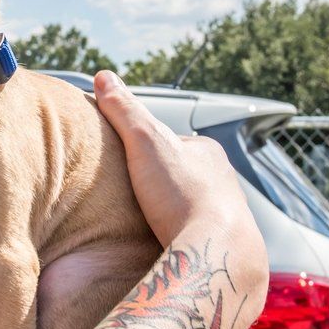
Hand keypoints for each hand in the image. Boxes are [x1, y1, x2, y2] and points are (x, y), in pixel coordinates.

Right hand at [93, 70, 264, 265]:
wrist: (215, 253)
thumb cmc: (182, 195)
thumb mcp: (144, 141)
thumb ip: (124, 110)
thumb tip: (103, 75)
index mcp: (207, 152)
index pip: (168, 143)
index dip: (142, 150)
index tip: (122, 162)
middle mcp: (222, 181)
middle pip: (179, 176)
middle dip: (157, 184)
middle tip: (127, 196)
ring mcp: (224, 214)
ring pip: (188, 208)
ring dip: (167, 214)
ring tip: (140, 225)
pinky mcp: (220, 246)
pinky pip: (193, 236)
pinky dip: (177, 238)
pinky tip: (159, 247)